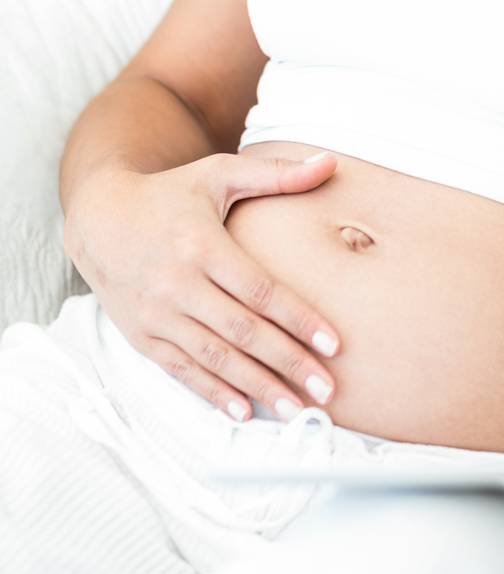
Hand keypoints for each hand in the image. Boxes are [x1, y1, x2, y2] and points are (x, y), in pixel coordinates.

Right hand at [63, 151, 344, 422]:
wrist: (99, 217)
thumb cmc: (169, 193)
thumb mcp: (219, 173)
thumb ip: (276, 173)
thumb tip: (331, 162)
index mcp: (202, 245)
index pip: (259, 291)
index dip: (298, 318)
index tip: (333, 343)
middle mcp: (178, 284)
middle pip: (242, 332)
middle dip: (288, 363)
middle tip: (327, 391)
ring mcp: (157, 314)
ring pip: (215, 358)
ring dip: (257, 386)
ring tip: (295, 409)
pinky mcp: (142, 336)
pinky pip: (182, 370)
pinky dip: (213, 393)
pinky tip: (243, 411)